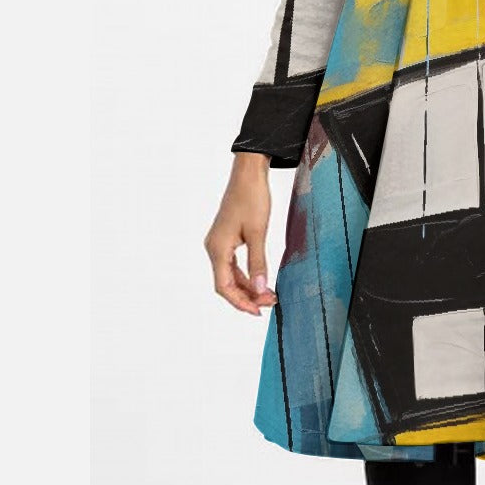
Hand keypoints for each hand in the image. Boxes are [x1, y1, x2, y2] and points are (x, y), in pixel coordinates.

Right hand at [204, 152, 277, 315]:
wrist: (248, 174)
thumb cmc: (252, 198)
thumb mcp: (258, 232)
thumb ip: (258, 262)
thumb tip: (261, 289)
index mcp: (217, 248)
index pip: (224, 287)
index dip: (241, 302)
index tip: (259, 311)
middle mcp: (213, 248)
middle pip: (226, 283)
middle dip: (247, 296)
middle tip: (270, 303)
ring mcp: (218, 243)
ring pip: (230, 274)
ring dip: (248, 286)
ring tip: (269, 294)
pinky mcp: (226, 238)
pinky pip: (233, 264)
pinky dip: (246, 274)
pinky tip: (260, 279)